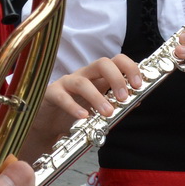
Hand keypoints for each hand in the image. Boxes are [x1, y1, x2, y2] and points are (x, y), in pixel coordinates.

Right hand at [25, 55, 141, 159]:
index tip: (138, 85)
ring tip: (107, 113)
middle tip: (124, 98)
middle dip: (116, 78)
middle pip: (102, 63)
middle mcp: (84, 76)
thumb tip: (138, 99)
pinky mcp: (51, 93)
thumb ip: (116, 105)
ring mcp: (67, 83)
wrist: (45, 124)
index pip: (116, 61)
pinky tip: (83, 116)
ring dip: (97, 97)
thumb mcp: (97, 110)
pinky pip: (62, 96)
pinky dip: (73, 107)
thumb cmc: (73, 113)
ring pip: (83, 83)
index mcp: (98, 78)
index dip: (130, 69)